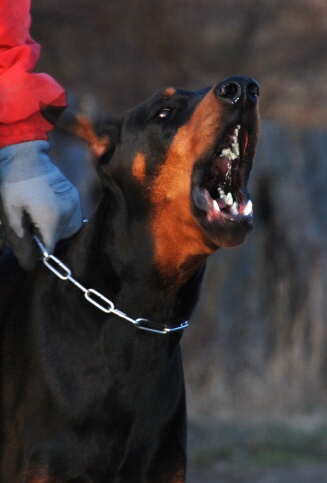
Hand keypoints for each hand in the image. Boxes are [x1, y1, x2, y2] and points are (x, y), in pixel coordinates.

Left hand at [0, 140, 82, 269]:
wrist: (24, 153)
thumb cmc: (13, 182)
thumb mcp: (10, 214)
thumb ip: (20, 242)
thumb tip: (29, 266)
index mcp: (52, 217)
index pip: (48, 249)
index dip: (35, 251)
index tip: (24, 241)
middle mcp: (69, 212)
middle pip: (58, 240)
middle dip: (43, 239)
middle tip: (27, 224)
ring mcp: (74, 203)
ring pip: (66, 231)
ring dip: (52, 230)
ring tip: (36, 215)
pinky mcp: (74, 197)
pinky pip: (71, 218)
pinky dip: (59, 220)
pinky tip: (45, 209)